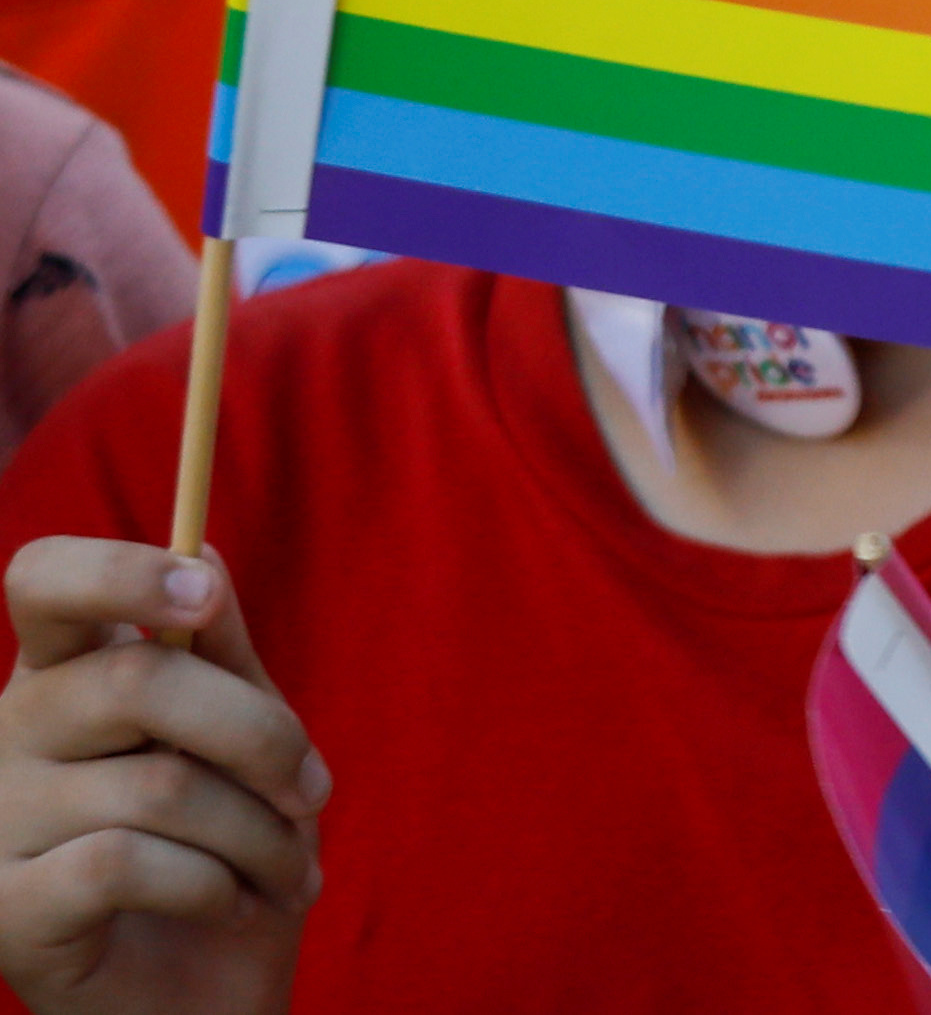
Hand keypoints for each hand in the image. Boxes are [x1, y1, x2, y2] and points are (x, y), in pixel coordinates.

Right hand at [0, 544, 319, 1014]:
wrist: (202, 995)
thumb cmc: (225, 850)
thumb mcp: (240, 742)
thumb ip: (220, 652)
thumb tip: (202, 544)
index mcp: (61, 676)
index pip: (42, 581)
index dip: (119, 571)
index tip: (206, 593)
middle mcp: (7, 736)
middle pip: (138, 678)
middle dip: (262, 734)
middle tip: (316, 794)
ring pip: (157, 785)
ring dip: (260, 834)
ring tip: (288, 871)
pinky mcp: (1, 911)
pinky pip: (125, 864)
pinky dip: (209, 885)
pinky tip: (223, 903)